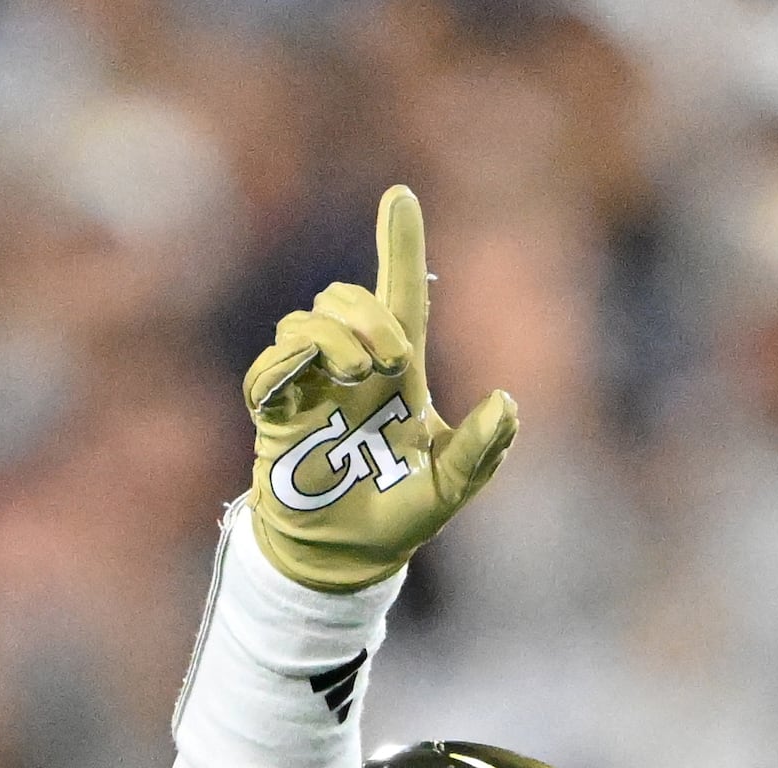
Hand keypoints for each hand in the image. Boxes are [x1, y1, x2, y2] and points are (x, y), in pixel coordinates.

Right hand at [243, 185, 516, 594]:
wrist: (346, 559)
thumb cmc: (397, 517)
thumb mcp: (451, 487)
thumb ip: (481, 450)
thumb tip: (508, 403)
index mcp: (396, 375)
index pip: (399, 295)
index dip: (399, 246)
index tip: (400, 197)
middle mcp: (350, 370)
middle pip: (344, 298)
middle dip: (366, 312)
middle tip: (394, 360)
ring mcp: (310, 388)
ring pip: (305, 320)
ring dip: (335, 333)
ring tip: (361, 374)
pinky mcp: (276, 414)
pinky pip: (270, 367)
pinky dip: (288, 360)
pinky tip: (313, 377)